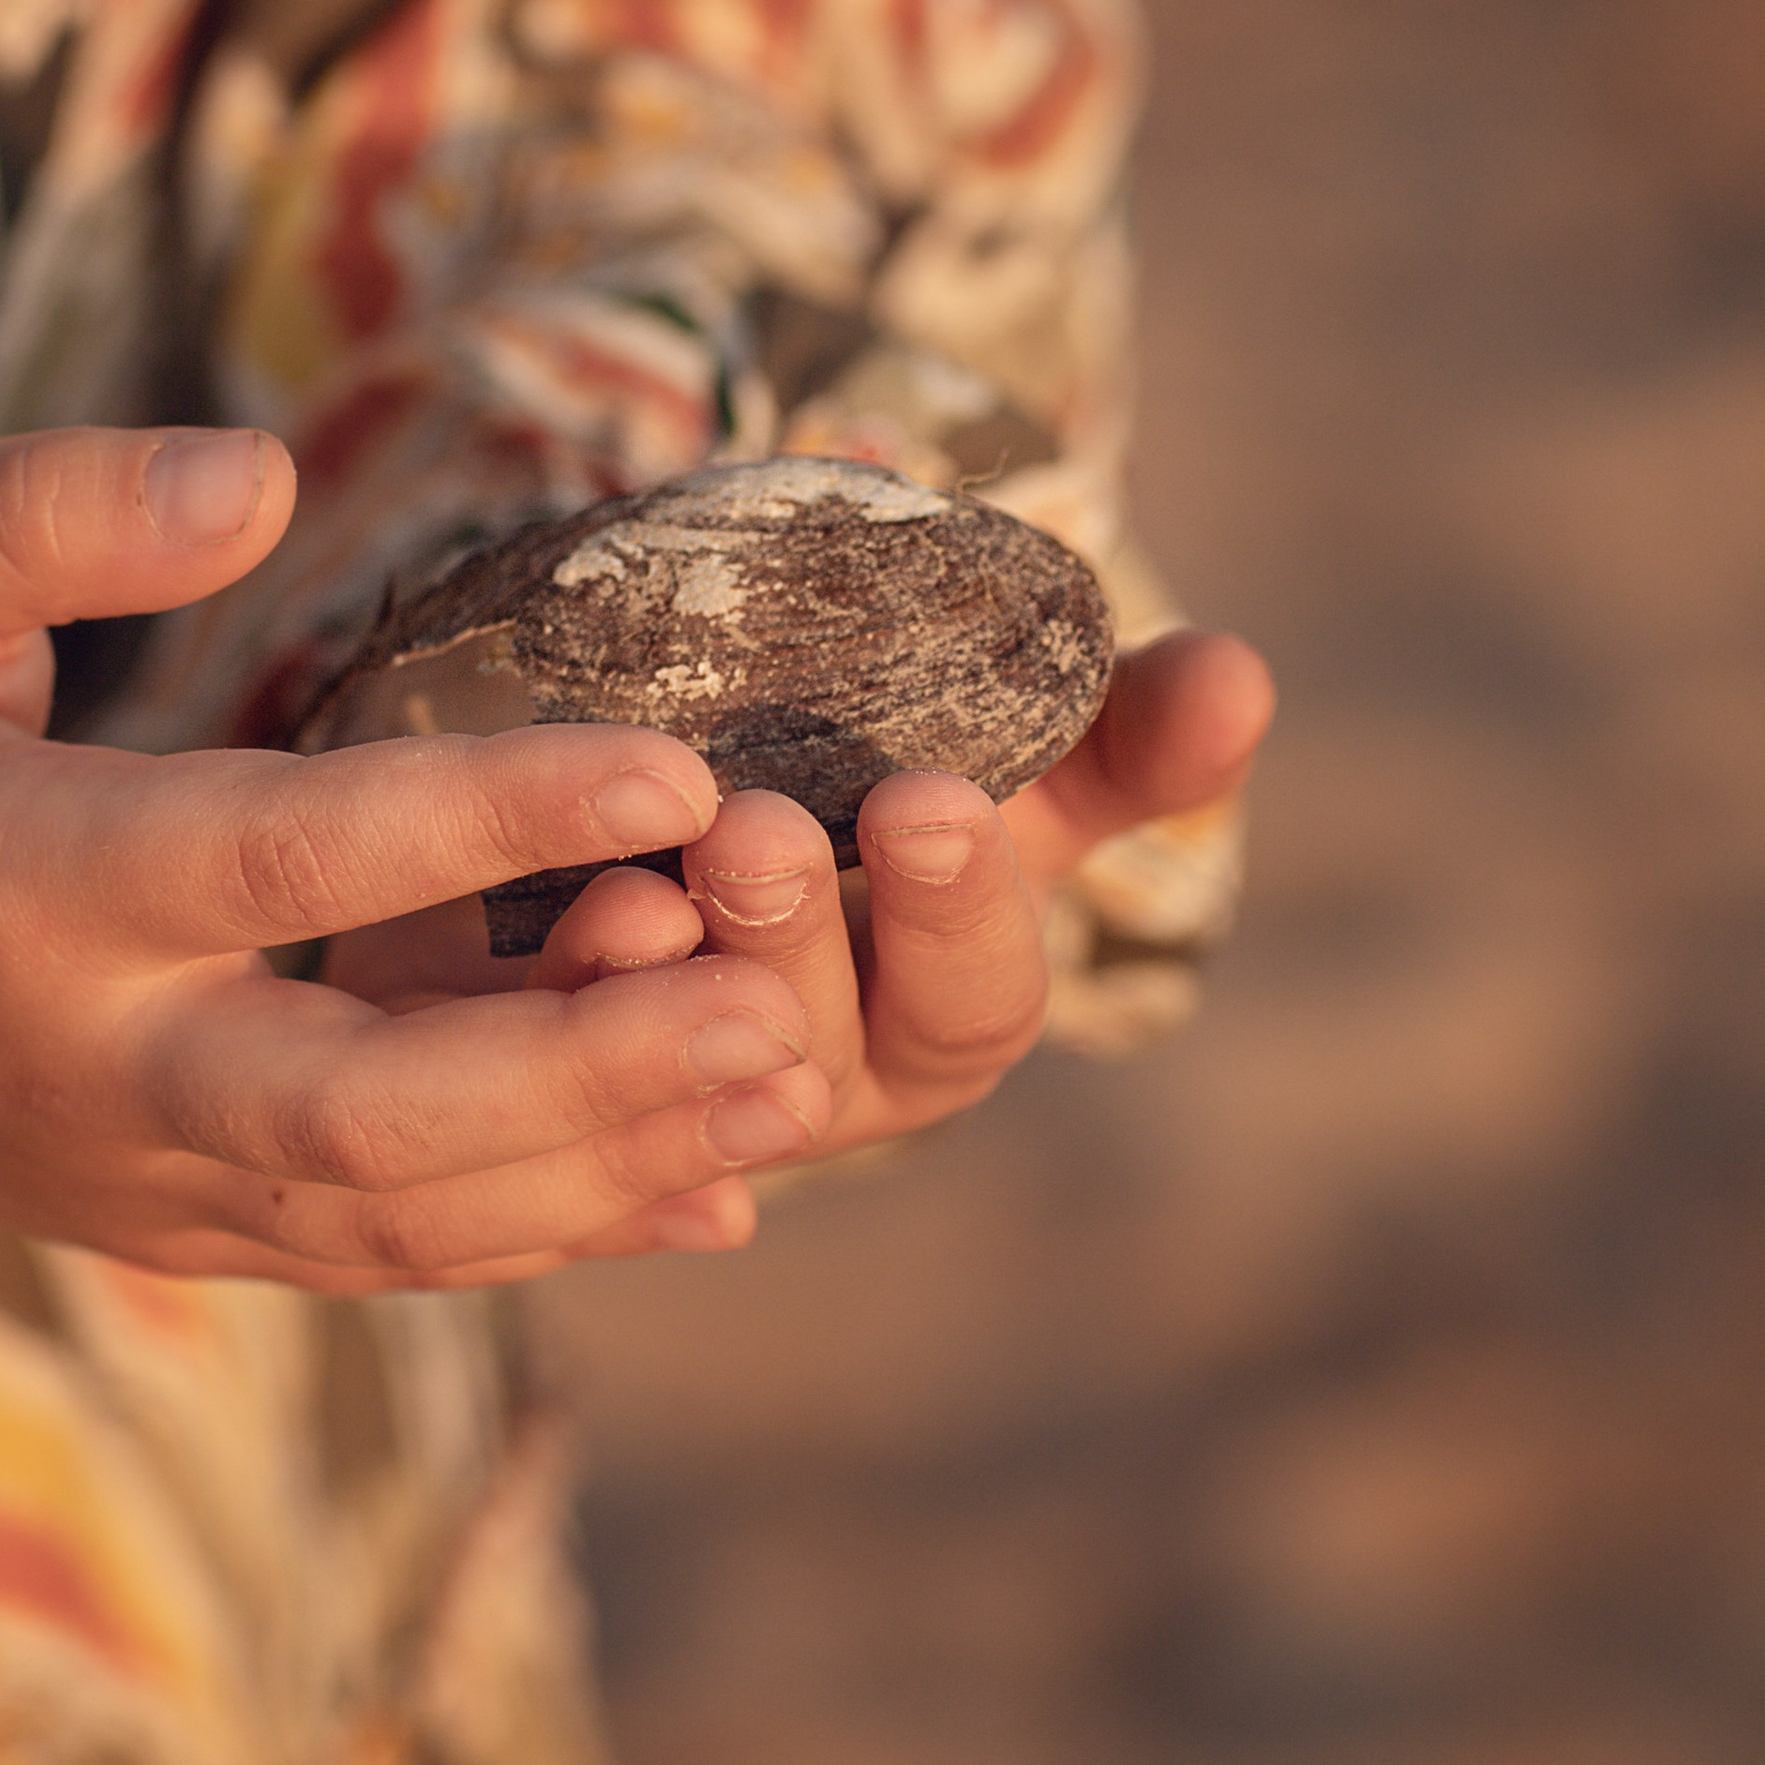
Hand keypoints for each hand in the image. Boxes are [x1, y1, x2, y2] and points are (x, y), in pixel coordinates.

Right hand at [0, 429, 844, 1287]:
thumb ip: (41, 509)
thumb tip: (258, 480)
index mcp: (12, 884)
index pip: (278, 861)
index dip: (481, 821)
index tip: (672, 765)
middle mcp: (85, 1068)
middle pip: (360, 1120)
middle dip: (588, 1077)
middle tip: (785, 1007)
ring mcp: (134, 1177)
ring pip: (397, 1221)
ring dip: (607, 1167)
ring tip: (797, 1079)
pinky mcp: (180, 1223)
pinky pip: (386, 1256)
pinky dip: (556, 1232)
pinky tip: (716, 1181)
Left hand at [326, 625, 1275, 1266]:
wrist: (678, 772)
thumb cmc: (881, 770)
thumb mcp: (1008, 748)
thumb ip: (1118, 726)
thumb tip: (1239, 674)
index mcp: (936, 1015)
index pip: (973, 999)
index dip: (957, 910)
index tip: (931, 798)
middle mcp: (805, 1079)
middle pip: (814, 1041)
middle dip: (791, 930)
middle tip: (756, 825)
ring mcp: (666, 1089)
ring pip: (667, 1069)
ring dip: (659, 972)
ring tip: (646, 860)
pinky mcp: (526, 1062)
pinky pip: (528, 1064)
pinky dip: (543, 996)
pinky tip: (553, 915)